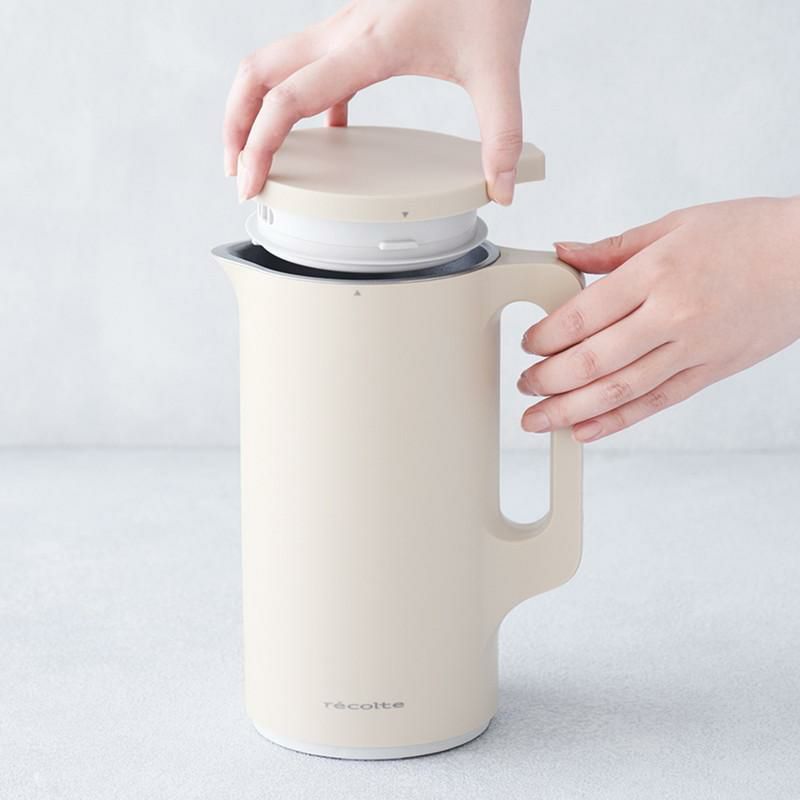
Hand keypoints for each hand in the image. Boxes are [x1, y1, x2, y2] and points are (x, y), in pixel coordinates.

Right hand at [223, 0, 530, 202]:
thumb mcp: (497, 68)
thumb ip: (501, 135)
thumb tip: (500, 190)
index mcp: (369, 45)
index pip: (291, 98)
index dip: (261, 145)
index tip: (252, 184)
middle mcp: (346, 31)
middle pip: (259, 72)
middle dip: (236, 125)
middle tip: (239, 172)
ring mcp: (348, 27)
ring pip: (275, 63)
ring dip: (255, 107)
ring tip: (260, 154)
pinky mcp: (361, 29)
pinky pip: (313, 66)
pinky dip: (302, 101)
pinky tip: (324, 133)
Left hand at [518, 197, 799, 441]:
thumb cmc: (747, 234)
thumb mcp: (674, 225)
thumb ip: (612, 247)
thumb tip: (561, 251)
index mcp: (657, 273)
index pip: (583, 316)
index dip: (545, 337)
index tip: (527, 346)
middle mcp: (672, 316)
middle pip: (594, 360)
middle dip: (548, 380)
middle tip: (523, 386)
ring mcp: (693, 350)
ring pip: (620, 391)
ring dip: (570, 410)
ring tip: (537, 421)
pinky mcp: (709, 373)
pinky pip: (655, 404)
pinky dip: (616, 422)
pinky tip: (584, 431)